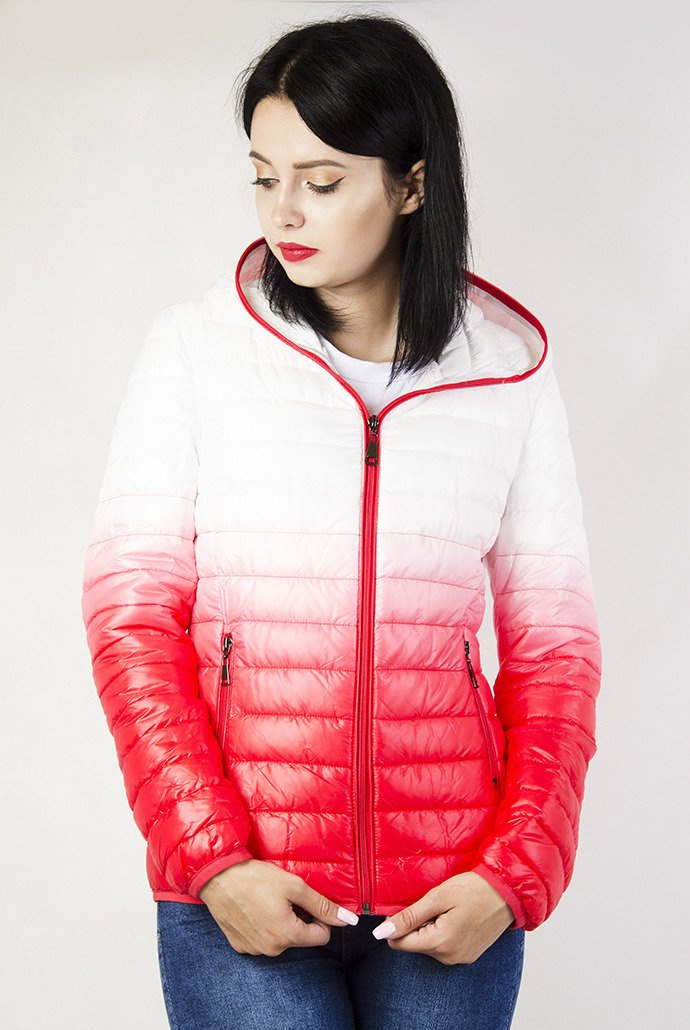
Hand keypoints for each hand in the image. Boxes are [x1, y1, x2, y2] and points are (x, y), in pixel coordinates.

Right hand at [198, 858, 358, 955]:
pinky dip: (262, 926)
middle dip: (298, 918)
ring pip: (281, 939)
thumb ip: (323, 906)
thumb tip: (349, 920)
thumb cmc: (256, 878)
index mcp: (288, 935)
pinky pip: (261, 940)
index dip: (319, 917)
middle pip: (300, 937)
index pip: (321, 936)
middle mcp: (271, 949)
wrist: (216, 876)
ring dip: (280, 922)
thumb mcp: (295, 886)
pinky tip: (253, 908)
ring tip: (266, 900)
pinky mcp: (239, 946)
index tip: (306, 901)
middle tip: (284, 896)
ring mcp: (254, 950)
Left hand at [372, 871, 514, 964]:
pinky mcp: (468, 955)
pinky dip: (443, 931)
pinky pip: (444, 946)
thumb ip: (409, 917)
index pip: (400, 943)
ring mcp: (460, 959)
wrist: (508, 892)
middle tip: (435, 904)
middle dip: (417, 923)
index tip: (408, 906)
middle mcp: (449, 958)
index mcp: (440, 943)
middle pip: (414, 943)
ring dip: (431, 926)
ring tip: (448, 908)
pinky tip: (456, 916)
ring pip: (429, 944)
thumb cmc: (474, 889)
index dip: (398, 923)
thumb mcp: (438, 897)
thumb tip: (381, 933)